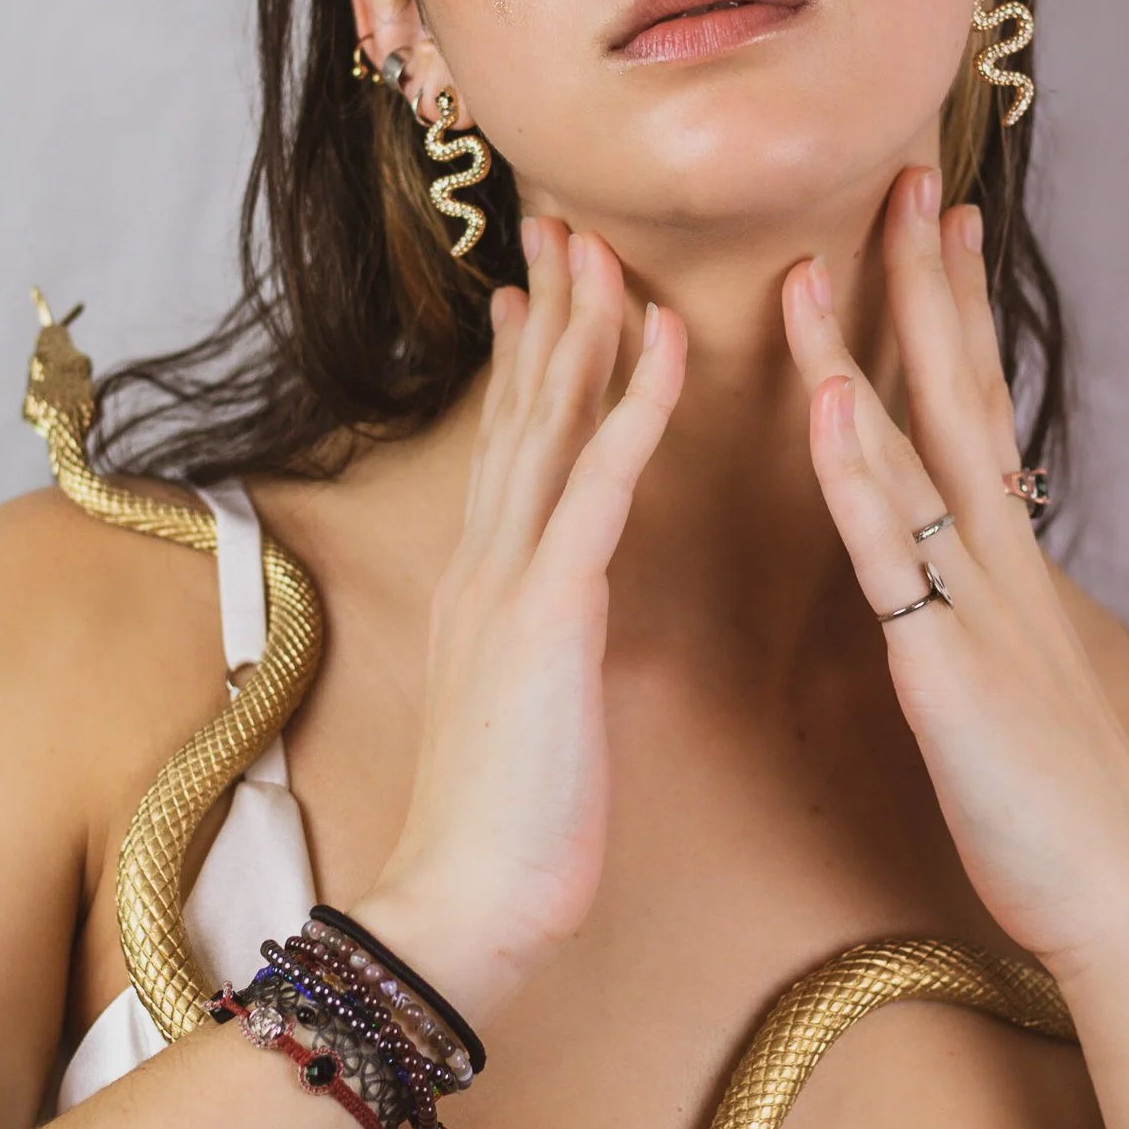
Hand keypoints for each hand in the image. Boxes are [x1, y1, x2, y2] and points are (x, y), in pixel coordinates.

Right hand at [355, 218, 685, 1022]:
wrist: (465, 905)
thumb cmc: (510, 824)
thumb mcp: (523, 707)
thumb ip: (535, 638)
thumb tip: (555, 604)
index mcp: (489, 583)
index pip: (513, 444)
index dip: (530, 359)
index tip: (543, 289)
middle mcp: (489, 559)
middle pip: (523, 407)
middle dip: (548, 309)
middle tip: (564, 223)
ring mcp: (512, 576)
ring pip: (552, 420)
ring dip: (584, 324)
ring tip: (604, 241)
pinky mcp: (549, 609)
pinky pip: (600, 482)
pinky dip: (632, 403)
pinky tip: (663, 339)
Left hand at [782, 167, 1128, 977]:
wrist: (1114, 898)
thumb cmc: (1054, 800)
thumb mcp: (1011, 676)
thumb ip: (973, 606)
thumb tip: (950, 569)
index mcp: (1000, 557)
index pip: (975, 404)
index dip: (956, 311)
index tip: (940, 222)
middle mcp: (992, 556)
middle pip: (956, 392)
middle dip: (928, 284)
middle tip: (908, 181)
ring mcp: (971, 601)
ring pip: (910, 453)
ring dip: (861, 353)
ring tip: (817, 265)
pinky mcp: (945, 662)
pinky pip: (891, 554)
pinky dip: (859, 474)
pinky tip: (830, 407)